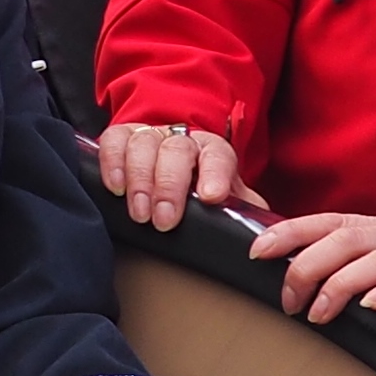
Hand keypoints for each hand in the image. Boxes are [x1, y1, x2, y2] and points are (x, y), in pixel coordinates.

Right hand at [97, 117, 245, 232]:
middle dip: (169, 185)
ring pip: (144, 144)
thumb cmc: (201, 197)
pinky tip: (116, 188)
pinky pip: (114, 140)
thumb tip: (262, 239)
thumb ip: (246, 215)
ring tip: (139, 214)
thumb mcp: (230, 206)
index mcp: (214, 152)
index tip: (210, 197)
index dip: (214, 174)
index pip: (217, 155)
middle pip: (176, 149)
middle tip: (164, 221)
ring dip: (140, 180)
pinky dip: (113, 162)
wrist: (173, 178)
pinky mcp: (122, 139)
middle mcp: (182, 139)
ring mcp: (150, 136)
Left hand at [252, 190, 375, 323]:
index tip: (256, 250)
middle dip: (307, 268)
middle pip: (344, 241)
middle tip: (287, 300)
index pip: (326, 222)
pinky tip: (375, 306)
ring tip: (318, 313)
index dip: (289, 233)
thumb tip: (303, 266)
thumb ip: (358, 247)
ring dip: (342, 286)